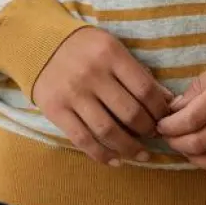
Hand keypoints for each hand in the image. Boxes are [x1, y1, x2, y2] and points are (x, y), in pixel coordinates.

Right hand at [31, 26, 174, 166]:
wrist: (37, 44)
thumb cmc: (83, 47)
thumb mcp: (112, 48)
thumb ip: (137, 72)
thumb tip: (168, 100)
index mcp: (110, 54)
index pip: (145, 89)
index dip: (160, 109)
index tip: (165, 118)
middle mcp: (92, 74)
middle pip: (130, 113)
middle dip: (148, 129)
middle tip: (154, 135)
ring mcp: (73, 94)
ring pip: (108, 131)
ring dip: (130, 148)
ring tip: (142, 154)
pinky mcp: (55, 110)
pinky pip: (83, 140)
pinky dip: (102, 155)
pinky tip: (116, 161)